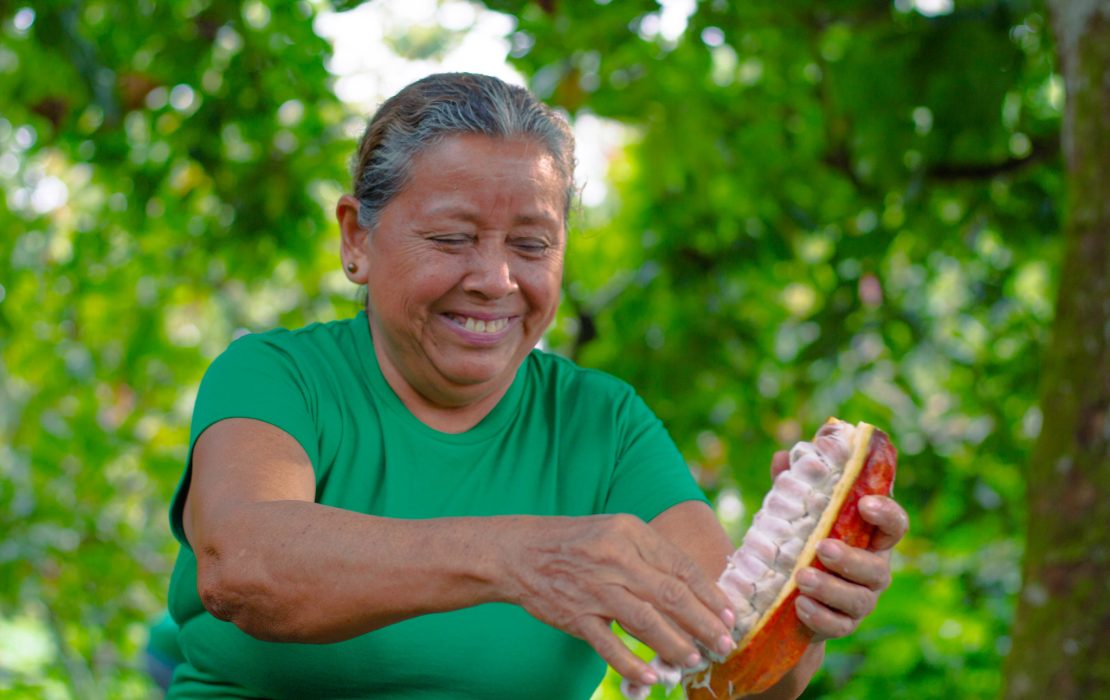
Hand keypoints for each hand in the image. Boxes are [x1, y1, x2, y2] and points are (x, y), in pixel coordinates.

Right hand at [502, 514, 736, 685]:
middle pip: (671, 595)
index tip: (728, 614)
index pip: (680, 566)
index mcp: (630, 532)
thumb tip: (692, 587)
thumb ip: (650, 554)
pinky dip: (632, 664)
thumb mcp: (615, 532)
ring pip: (645, 622)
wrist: (519, 551)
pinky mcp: (575, 615)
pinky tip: (651, 678)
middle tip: (723, 643)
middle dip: (703, 623)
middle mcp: (615, 558)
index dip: (709, 593)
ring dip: (674, 645)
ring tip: (694, 659)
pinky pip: (609, 645)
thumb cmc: (574, 542)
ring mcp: (594, 588)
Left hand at [771, 451, 908, 640]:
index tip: (865, 503)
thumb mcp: (798, 515)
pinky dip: (821, 616)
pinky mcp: (843, 625)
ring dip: (831, 588)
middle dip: (852, 559)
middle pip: (877, 568)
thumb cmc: (802, 544)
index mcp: (870, 538)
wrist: (790, 598)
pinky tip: (800, 604)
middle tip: (822, 547)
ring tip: (802, 576)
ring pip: (859, 599)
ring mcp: (861, 601)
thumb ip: (794, 486)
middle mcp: (873, 570)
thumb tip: (783, 456)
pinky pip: (839, 625)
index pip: (895, 524)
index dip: (887, 514)